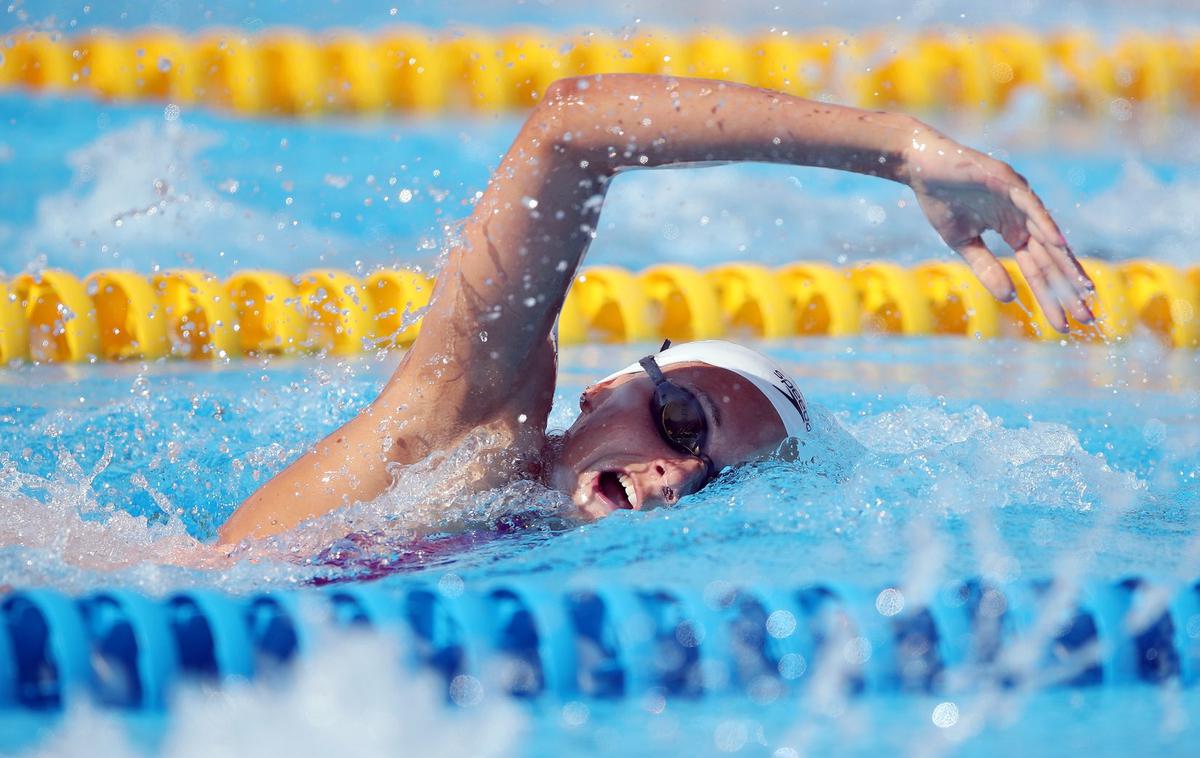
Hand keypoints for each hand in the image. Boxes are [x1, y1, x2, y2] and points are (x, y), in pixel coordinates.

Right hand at [902, 126, 1093, 332]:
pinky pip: (1030, 207)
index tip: (1065, 325)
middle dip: (1069, 289)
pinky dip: (1045, 224)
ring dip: (1067, 263)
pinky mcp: (1008, 181)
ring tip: (1084, 289)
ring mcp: (1019, 198)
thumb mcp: (962, 243)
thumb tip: (1010, 298)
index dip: (1052, 297)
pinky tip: (1059, 245)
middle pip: (1051, 259)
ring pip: (1048, 236)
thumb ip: (986, 268)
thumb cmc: (940, 200)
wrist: (921, 166)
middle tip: (1089, 317)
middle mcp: (1023, 217)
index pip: (1038, 271)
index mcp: (1013, 231)